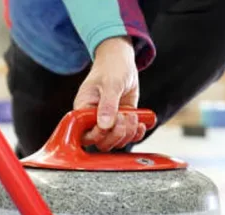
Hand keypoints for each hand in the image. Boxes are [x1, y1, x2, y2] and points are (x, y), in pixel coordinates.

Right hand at [73, 37, 146, 151]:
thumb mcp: (111, 84)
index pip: (85, 135)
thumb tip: (105, 126)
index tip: (111, 123)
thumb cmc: (111, 68)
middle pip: (102, 143)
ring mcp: (109, 122)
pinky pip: (129, 136)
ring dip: (129, 133)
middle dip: (117, 135)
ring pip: (117, 141)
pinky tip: (141, 124)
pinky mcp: (122, 122)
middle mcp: (94, 120)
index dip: (99, 135)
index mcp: (83, 110)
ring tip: (133, 116)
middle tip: (125, 117)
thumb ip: (108, 105)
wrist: (121, 62)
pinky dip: (137, 134)